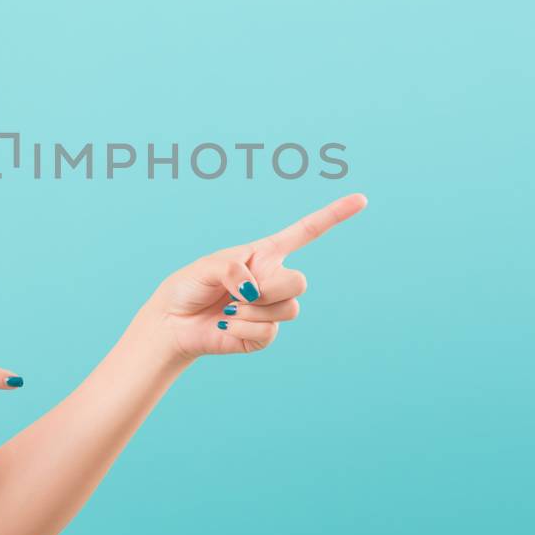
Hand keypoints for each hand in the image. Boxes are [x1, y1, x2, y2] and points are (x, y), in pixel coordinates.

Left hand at [143, 193, 367, 363]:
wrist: (173, 322)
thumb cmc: (189, 286)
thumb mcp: (207, 265)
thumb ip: (232, 268)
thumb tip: (253, 290)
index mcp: (265, 254)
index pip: (306, 232)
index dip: (334, 215)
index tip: (361, 200)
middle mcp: (273, 279)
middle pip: (300, 282)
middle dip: (270, 288)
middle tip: (239, 292)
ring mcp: (271, 308)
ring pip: (289, 309)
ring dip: (253, 310)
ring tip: (229, 308)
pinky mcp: (263, 335)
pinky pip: (270, 332)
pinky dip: (244, 327)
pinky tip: (226, 323)